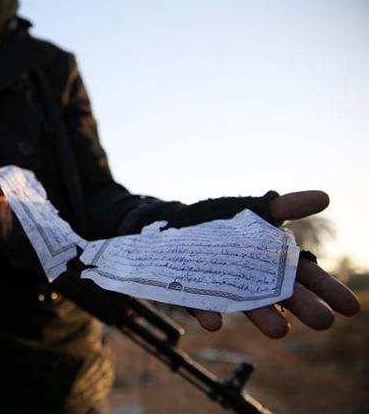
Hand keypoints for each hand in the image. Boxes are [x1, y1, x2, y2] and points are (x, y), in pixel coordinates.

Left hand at [192, 191, 360, 337]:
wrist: (178, 225)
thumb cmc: (224, 220)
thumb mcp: (256, 210)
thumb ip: (287, 206)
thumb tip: (325, 197)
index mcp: (274, 263)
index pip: (307, 278)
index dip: (328, 290)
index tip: (351, 308)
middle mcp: (254, 281)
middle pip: (282, 295)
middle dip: (304, 307)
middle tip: (324, 321)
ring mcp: (226, 290)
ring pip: (246, 305)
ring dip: (262, 318)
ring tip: (280, 332)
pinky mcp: (195, 295)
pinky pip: (201, 305)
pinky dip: (208, 313)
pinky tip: (215, 322)